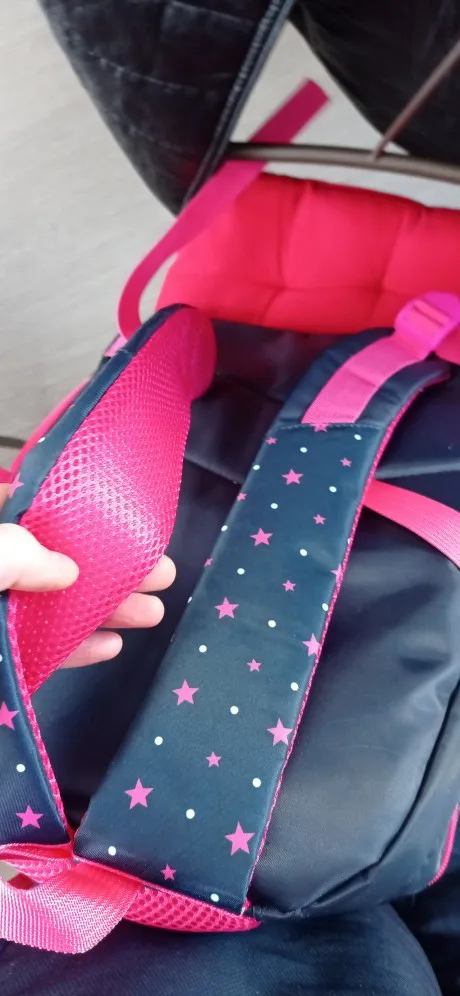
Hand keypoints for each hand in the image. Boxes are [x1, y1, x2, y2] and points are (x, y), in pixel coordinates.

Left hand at [0, 484, 174, 667]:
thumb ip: (15, 553)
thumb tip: (68, 569)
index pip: (28, 508)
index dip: (71, 508)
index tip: (117, 516)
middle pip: (57, 560)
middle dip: (110, 567)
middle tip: (161, 573)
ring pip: (55, 606)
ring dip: (104, 609)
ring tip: (152, 614)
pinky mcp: (1, 659)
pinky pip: (40, 651)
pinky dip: (75, 648)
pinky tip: (112, 645)